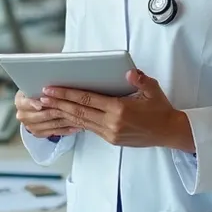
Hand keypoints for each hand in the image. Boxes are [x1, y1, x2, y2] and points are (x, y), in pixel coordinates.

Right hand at [13, 90, 80, 138]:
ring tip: (78, 117)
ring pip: (50, 124)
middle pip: (41, 115)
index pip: (26, 103)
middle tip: (70, 109)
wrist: (34, 104)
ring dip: (65, 121)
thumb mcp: (37, 86)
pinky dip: (66, 129)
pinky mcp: (38, 133)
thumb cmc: (38, 91)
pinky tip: (76, 127)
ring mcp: (30, 126)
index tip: (43, 103)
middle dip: (56, 111)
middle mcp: (22, 115)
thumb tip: (53, 85)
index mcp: (20, 101)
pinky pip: (54, 132)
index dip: (35, 103)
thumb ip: (44, 87)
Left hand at [39, 70, 194, 150]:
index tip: (52, 88)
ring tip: (49, 106)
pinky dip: (76, 122)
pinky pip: (89, 128)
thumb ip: (140, 80)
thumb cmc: (160, 109)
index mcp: (120, 109)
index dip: (67, 94)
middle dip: (58, 103)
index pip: (87, 99)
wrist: (169, 133)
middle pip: (79, 112)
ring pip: (81, 122)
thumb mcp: (153, 90)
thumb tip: (129, 72)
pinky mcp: (111, 139)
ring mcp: (110, 133)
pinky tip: (67, 116)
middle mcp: (112, 123)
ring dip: (63, 114)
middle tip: (42, 96)